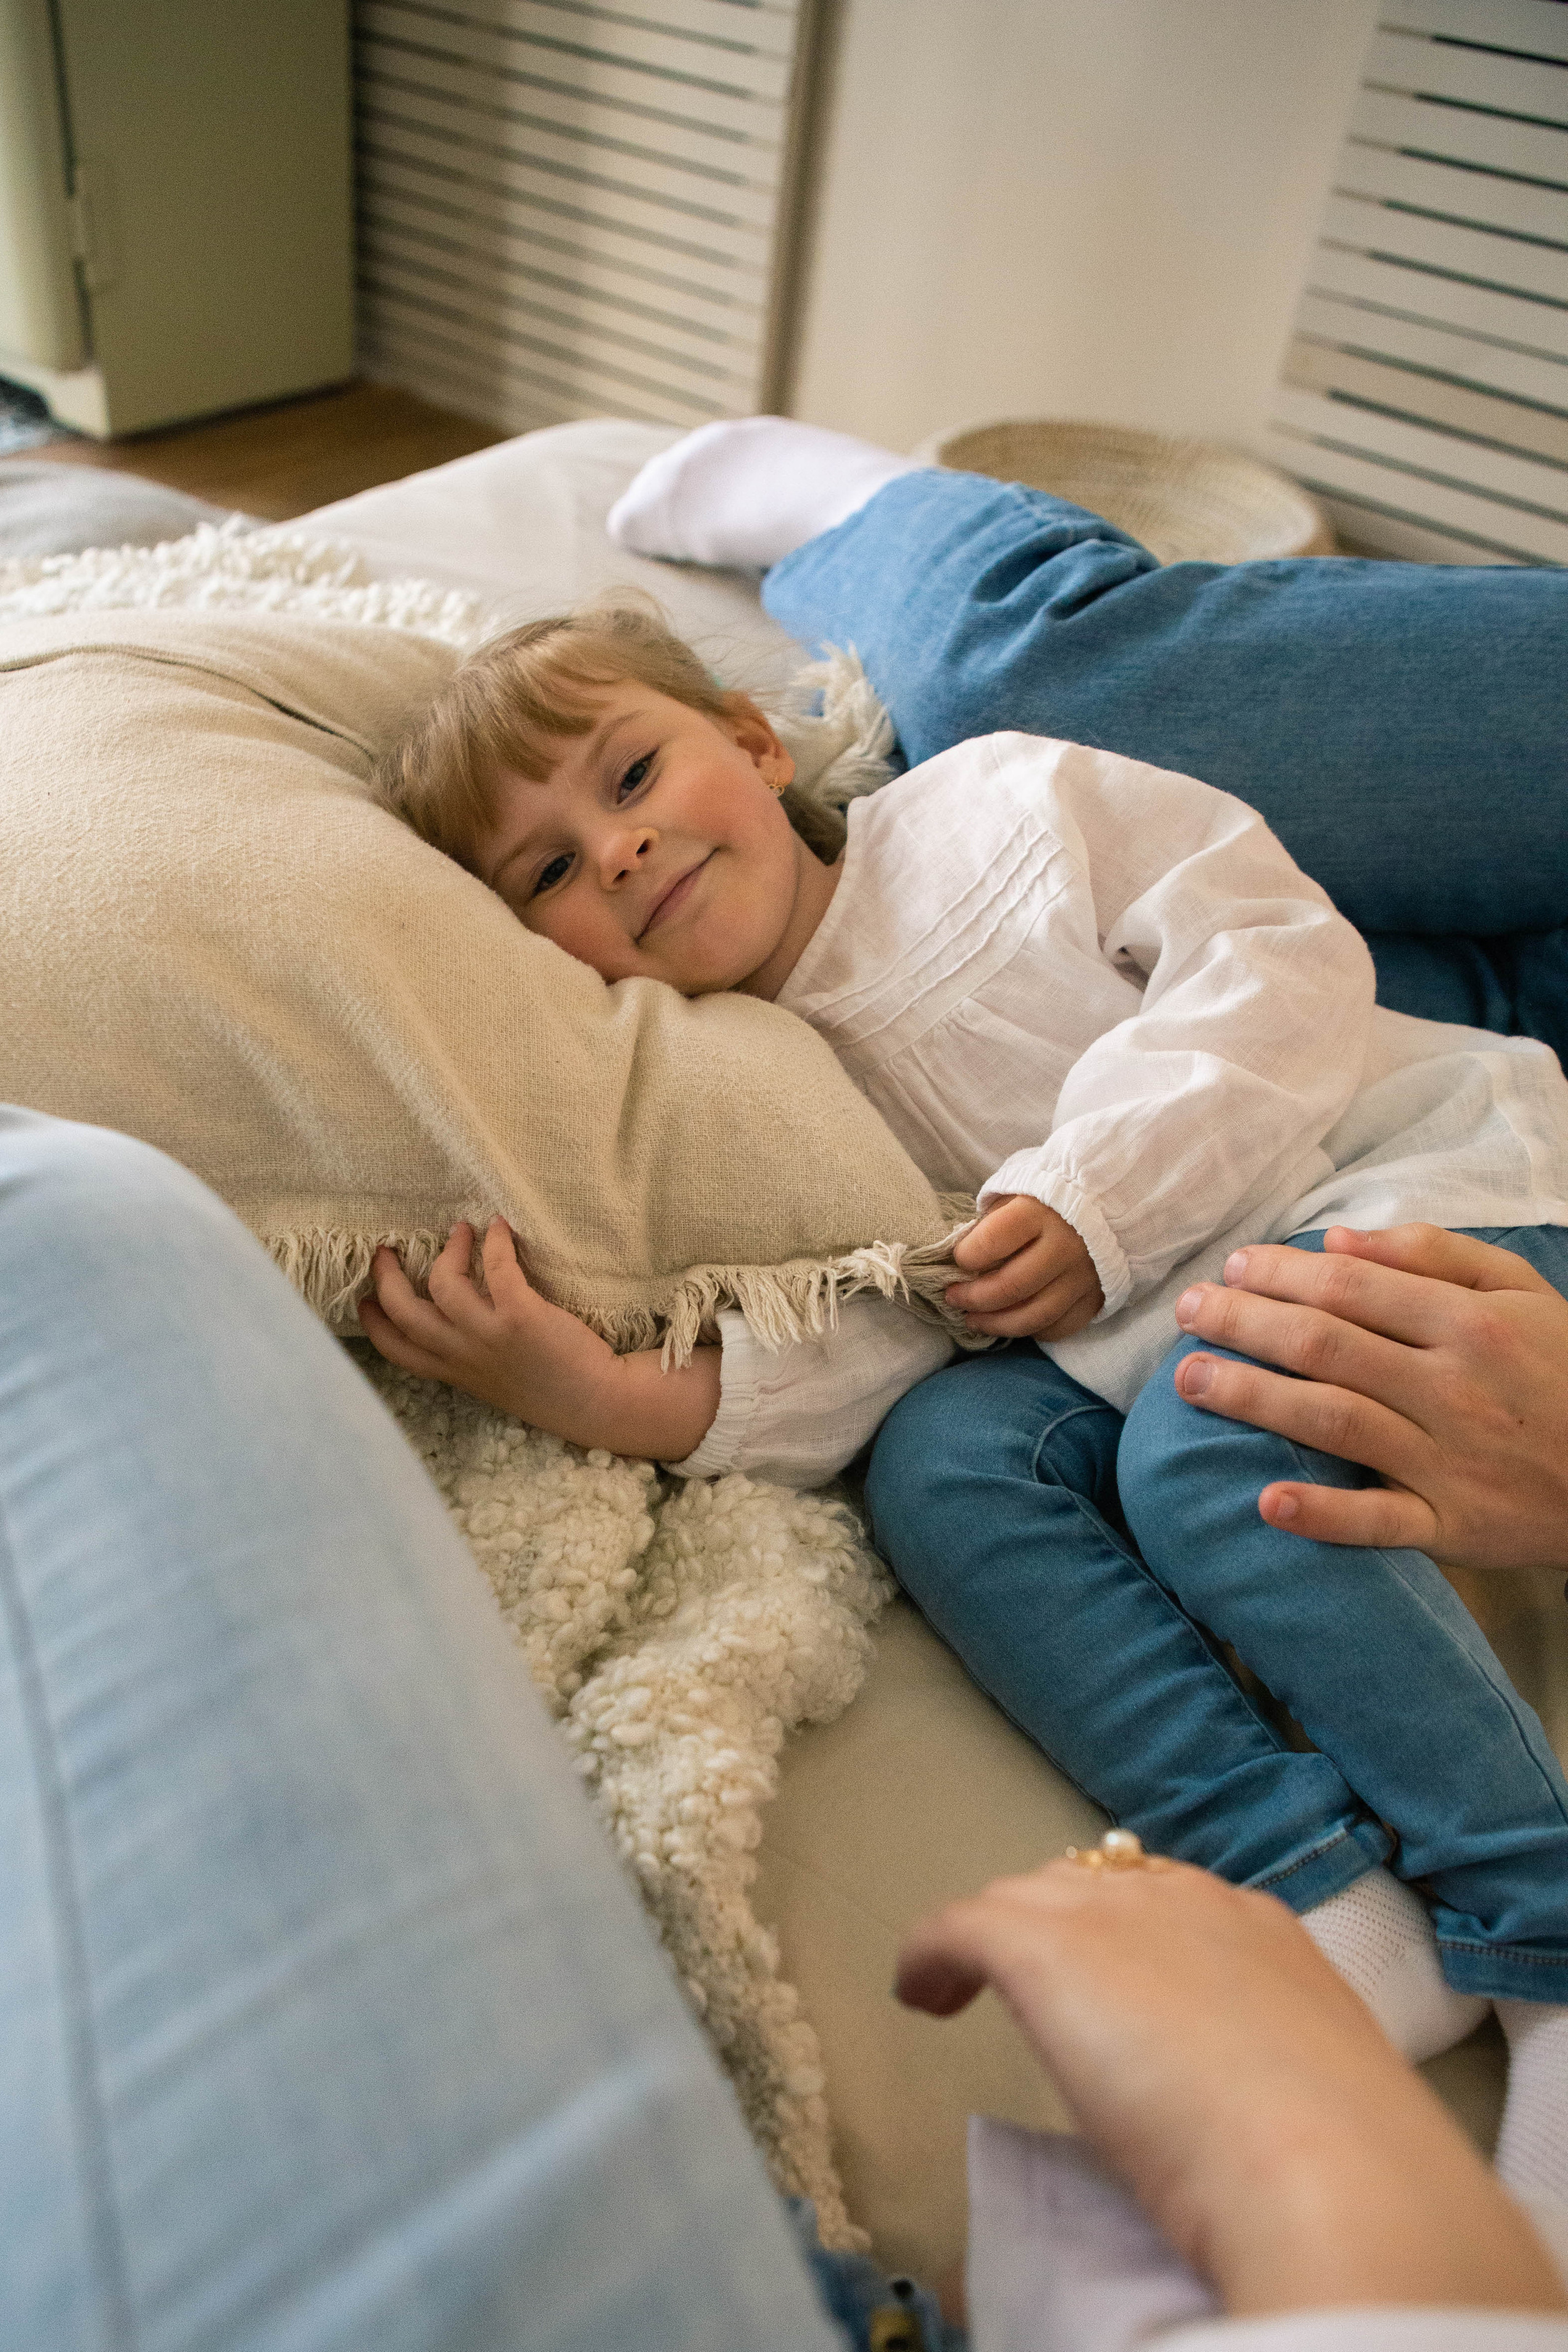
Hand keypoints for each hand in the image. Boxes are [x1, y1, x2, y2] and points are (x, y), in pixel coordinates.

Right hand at [358, 1216, 720, 1459]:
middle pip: (403, 1312)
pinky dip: (495, 1243)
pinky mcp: (520, 1317)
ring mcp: (489, 1336)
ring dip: (449, 1250)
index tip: (365, 1298)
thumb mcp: (495, 1380)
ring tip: (460, 1232)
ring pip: (442, 1284)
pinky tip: (499, 1229)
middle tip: (389, 1250)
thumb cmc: (550, 1387)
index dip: (374, 1322)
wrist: (596, 1403)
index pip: (396, 1351)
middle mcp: (463, 1355)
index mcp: (454, 1373)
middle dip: (387, 1276)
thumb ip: (470, 1355)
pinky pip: (496, 1268)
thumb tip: (455, 1316)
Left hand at [897, 1855, 1562, 2316]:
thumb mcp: (1311, 2087)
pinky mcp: (1043, 1945)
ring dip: (999, 1944)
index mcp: (1262, 1932)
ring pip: (1027, 1899)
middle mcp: (1187, 1900)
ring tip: (964, 1992)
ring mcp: (1113, 1913)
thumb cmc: (1336, 2155)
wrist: (1327, 2164)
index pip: (1174, 1905)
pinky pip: (960, 1927)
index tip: (1111, 1991)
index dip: (1129, 1941)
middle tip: (1039, 1997)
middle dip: (1060, 1929)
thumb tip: (1249, 2111)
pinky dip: (934, 1956)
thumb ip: (1270, 2072)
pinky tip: (923, 1996)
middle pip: (1094, 1886)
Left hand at [945, 1195, 1103, 1338]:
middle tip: (953, 1298)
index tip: (956, 1260)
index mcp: (1040, 1212)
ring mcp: (1084, 1276)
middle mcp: (1065, 1246)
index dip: (965, 1256)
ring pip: (1034, 1316)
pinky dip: (1032, 1330)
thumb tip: (963, 1258)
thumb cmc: (1050, 1196)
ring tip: (973, 1320)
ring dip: (996, 1323)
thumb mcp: (1017, 1191)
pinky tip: (1014, 1322)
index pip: (992, 1242)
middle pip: (1011, 1286)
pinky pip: (1060, 1326)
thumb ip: (992, 1221)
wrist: (1111, 1200)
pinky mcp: (1097, 1297)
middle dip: (973, 1298)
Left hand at [1172, 1223, 1567, 1567]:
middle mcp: (1453, 1388)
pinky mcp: (1452, 1527)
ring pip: (1336, 1422)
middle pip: (1327, 1346)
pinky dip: (1324, 1515)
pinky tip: (1266, 1501)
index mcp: (1469, 1323)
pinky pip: (1380, 1523)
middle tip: (1187, 1312)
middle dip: (1245, 1324)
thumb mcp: (1522, 1292)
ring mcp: (1450, 1461)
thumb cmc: (1564, 1371)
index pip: (1351, 1287)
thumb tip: (1338, 1241)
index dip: (1281, 1274)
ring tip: (1190, 1381)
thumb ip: (1433, 1256)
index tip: (1232, 1267)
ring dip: (1255, 1399)